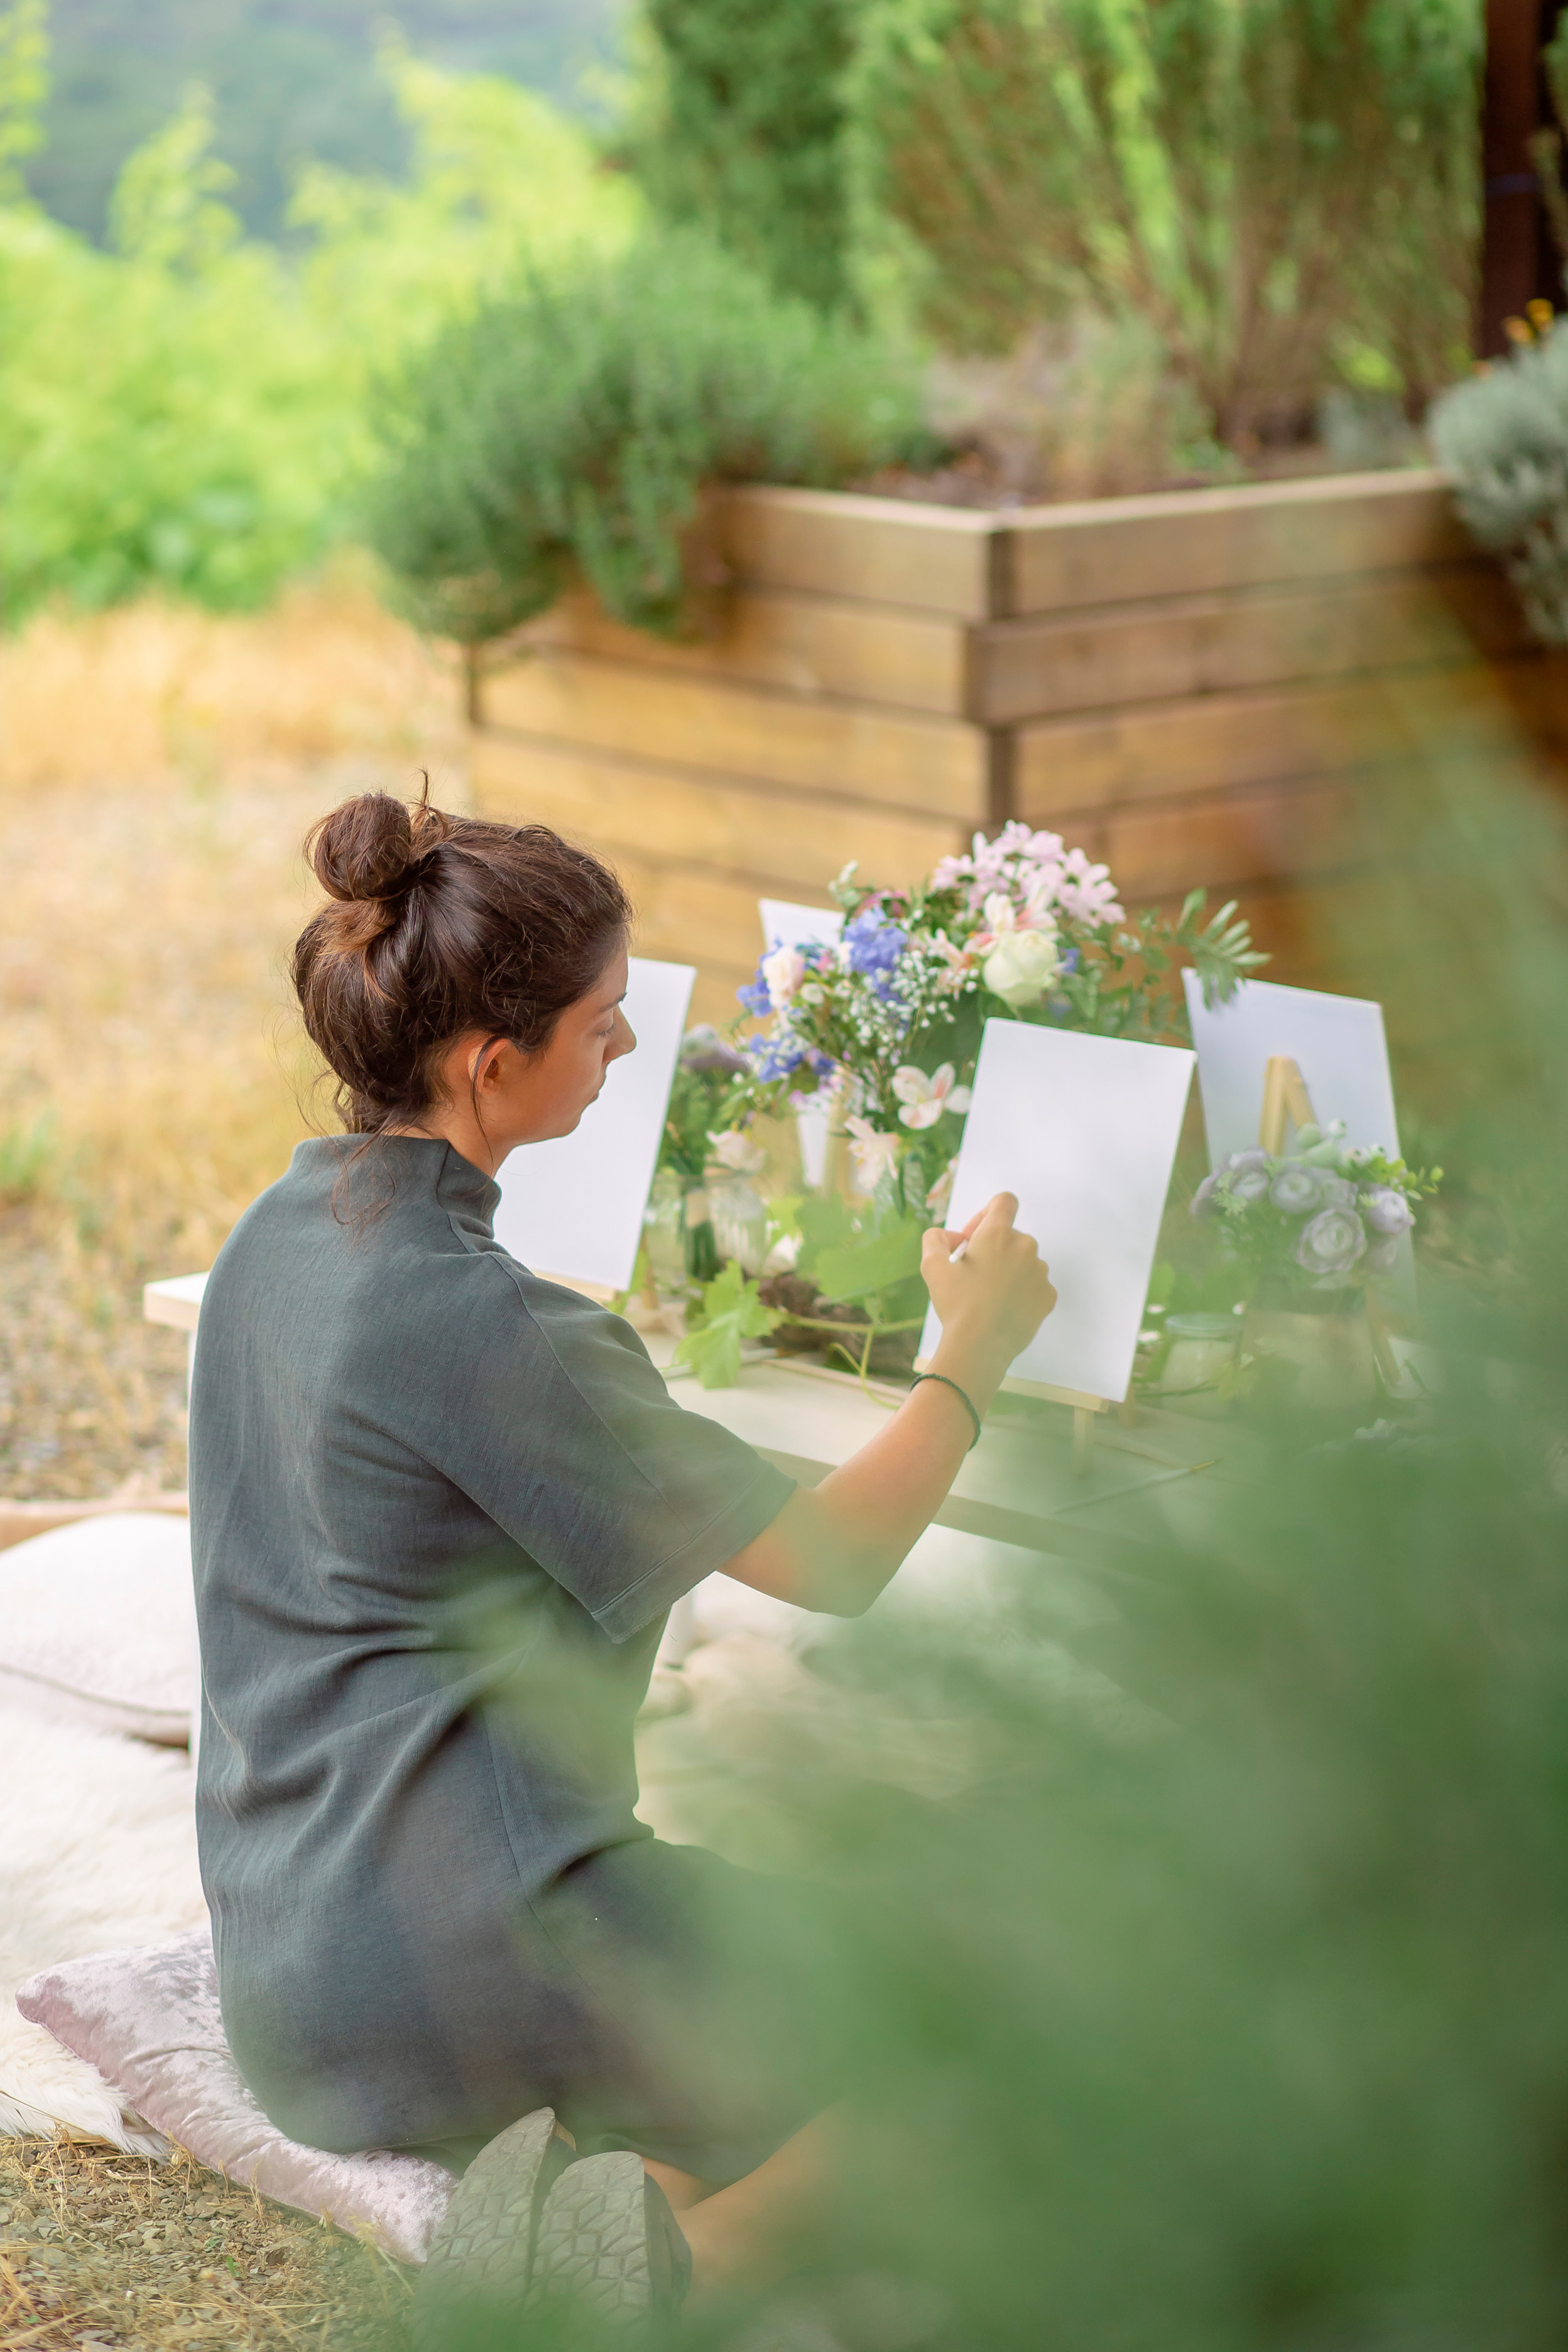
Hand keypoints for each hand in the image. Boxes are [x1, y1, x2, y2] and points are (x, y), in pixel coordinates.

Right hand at [921, 1192, 1056, 1402]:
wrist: (980, 1347)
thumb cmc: (956, 1304)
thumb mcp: (932, 1267)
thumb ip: (935, 1239)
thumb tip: (953, 1238)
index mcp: (998, 1234)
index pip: (1004, 1201)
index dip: (986, 1214)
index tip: (973, 1239)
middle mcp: (1025, 1247)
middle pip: (1011, 1236)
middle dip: (993, 1249)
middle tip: (973, 1275)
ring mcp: (1040, 1272)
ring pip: (1024, 1262)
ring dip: (1008, 1271)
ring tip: (988, 1297)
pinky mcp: (1048, 1296)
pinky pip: (1034, 1285)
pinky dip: (1021, 1292)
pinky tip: (1004, 1309)